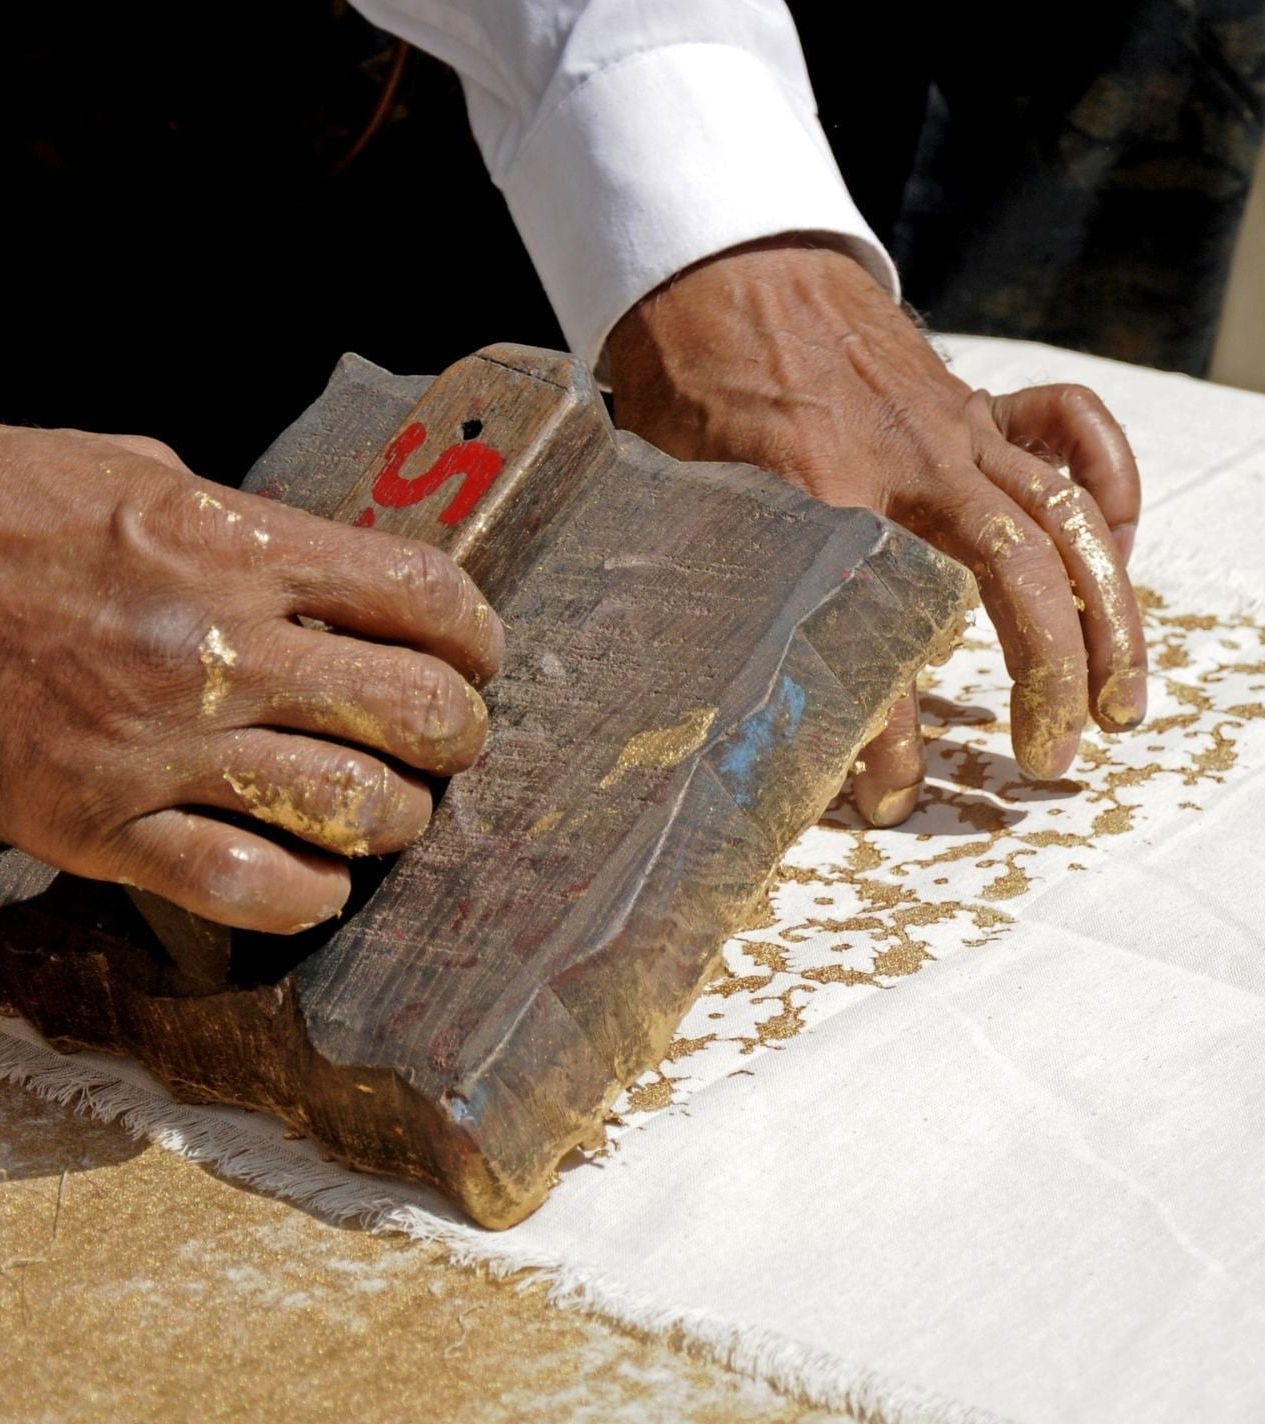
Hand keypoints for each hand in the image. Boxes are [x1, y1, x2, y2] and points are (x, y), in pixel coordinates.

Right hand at [0, 410, 502, 929]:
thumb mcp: (147, 477)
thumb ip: (256, 537)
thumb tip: (350, 583)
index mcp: (230, 543)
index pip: (420, 594)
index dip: (475, 635)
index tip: (475, 655)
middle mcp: (209, 643)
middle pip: (411, 709)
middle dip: (459, 735)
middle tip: (451, 741)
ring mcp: (151, 743)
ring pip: (347, 808)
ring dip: (397, 819)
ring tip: (390, 811)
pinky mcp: (90, 823)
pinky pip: (241, 885)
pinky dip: (306, 895)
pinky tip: (317, 880)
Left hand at [607, 237, 1146, 825]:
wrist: (717, 267)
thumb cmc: (687, 386)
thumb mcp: (683, 503)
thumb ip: (721, 593)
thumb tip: (738, 703)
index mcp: (827, 499)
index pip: (881, 638)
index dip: (889, 737)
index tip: (884, 799)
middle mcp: (912, 465)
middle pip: (1018, 577)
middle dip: (1051, 679)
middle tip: (1051, 758)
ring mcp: (955, 427)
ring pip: (1068, 517)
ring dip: (1109, 612)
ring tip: (1121, 696)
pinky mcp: (972, 399)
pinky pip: (1070, 429)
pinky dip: (1109, 483)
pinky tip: (1115, 543)